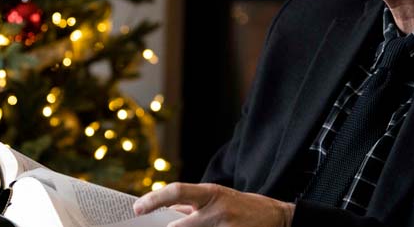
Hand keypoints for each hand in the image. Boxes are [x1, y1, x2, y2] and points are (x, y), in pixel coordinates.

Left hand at [133, 182, 294, 226]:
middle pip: (179, 226)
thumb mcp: (217, 199)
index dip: (154, 199)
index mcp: (211, 193)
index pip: (176, 191)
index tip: (136, 209)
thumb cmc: (243, 207)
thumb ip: (190, 206)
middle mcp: (217, 210)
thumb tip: (162, 212)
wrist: (277, 218)